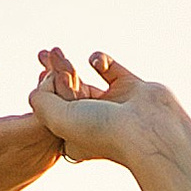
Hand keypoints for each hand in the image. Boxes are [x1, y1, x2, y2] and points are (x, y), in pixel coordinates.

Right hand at [0, 62, 59, 190]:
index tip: (46, 59)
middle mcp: (35, 151)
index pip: (46, 109)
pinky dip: (62, 101)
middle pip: (64, 111)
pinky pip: (64, 124)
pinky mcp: (53, 155)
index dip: (53, 84)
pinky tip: (50, 79)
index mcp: (10, 140)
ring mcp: (48, 156)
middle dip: (64, 78)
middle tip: (54, 53)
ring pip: (69, 117)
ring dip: (65, 88)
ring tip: (52, 60)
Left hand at [28, 48, 188, 171]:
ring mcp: (113, 106)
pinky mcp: (132, 89)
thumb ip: (41, 102)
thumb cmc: (104, 131)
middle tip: (43, 54)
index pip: (52, 109)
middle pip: (66, 94)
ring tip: (56, 52)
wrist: (151, 131)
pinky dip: (99, 60)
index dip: (45, 90)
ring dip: (69, 66)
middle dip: (53, 73)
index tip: (43, 78)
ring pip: (85, 80)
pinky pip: (110, 68)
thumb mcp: (58, 119)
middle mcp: (94, 123)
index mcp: (75, 138)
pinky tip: (95, 62)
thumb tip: (39, 87)